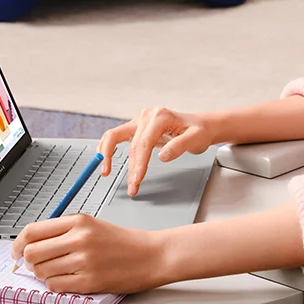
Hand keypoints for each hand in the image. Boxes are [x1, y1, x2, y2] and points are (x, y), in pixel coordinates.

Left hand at [11, 213, 169, 294]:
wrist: (152, 255)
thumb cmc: (124, 242)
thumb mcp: (93, 226)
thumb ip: (64, 232)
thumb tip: (32, 244)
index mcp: (78, 221)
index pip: (33, 231)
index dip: (18, 243)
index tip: (15, 251)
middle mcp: (79, 238)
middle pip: (32, 252)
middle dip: (28, 261)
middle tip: (34, 265)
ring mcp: (84, 260)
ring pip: (42, 271)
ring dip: (42, 275)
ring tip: (55, 272)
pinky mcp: (90, 280)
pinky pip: (56, 286)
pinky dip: (55, 285)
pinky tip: (66, 280)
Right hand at [98, 106, 214, 196]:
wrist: (200, 125)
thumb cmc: (199, 132)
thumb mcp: (196, 139)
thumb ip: (180, 146)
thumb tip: (161, 156)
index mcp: (160, 116)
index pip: (144, 143)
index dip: (138, 164)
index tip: (136, 180)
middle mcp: (147, 116)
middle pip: (131, 144)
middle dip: (129, 168)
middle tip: (131, 187)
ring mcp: (140, 120)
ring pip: (116, 136)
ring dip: (109, 155)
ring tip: (106, 172)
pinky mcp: (136, 127)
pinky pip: (116, 135)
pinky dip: (108, 147)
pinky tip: (104, 158)